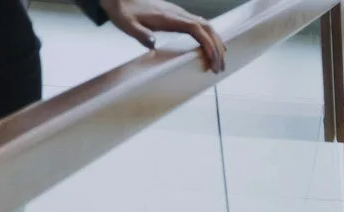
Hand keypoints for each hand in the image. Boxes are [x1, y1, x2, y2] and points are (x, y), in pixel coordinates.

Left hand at [105, 0, 225, 69]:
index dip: (207, 44)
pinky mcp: (177, 15)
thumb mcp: (128, 25)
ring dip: (215, 42)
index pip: (196, 29)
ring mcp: (179, 13)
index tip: (212, 60)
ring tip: (220, 61)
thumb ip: (140, 34)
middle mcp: (178, 14)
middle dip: (216, 47)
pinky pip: (199, 25)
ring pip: (205, 25)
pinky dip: (209, 36)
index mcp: (169, 17)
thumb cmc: (124, 12)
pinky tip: (210, 47)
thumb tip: (153, 44)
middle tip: (219, 67)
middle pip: (206, 28)